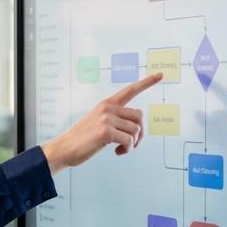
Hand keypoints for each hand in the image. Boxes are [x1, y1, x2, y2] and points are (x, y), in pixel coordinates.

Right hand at [41, 73, 161, 175]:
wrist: (64, 148)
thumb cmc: (83, 138)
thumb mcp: (99, 122)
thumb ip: (116, 119)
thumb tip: (137, 127)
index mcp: (106, 104)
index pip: (130, 90)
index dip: (147, 82)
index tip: (161, 74)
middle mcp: (108, 108)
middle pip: (139, 116)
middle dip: (139, 133)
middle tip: (131, 144)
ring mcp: (106, 119)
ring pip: (136, 130)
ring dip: (132, 143)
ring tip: (121, 148)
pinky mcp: (106, 132)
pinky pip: (129, 140)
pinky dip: (126, 149)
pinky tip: (117, 152)